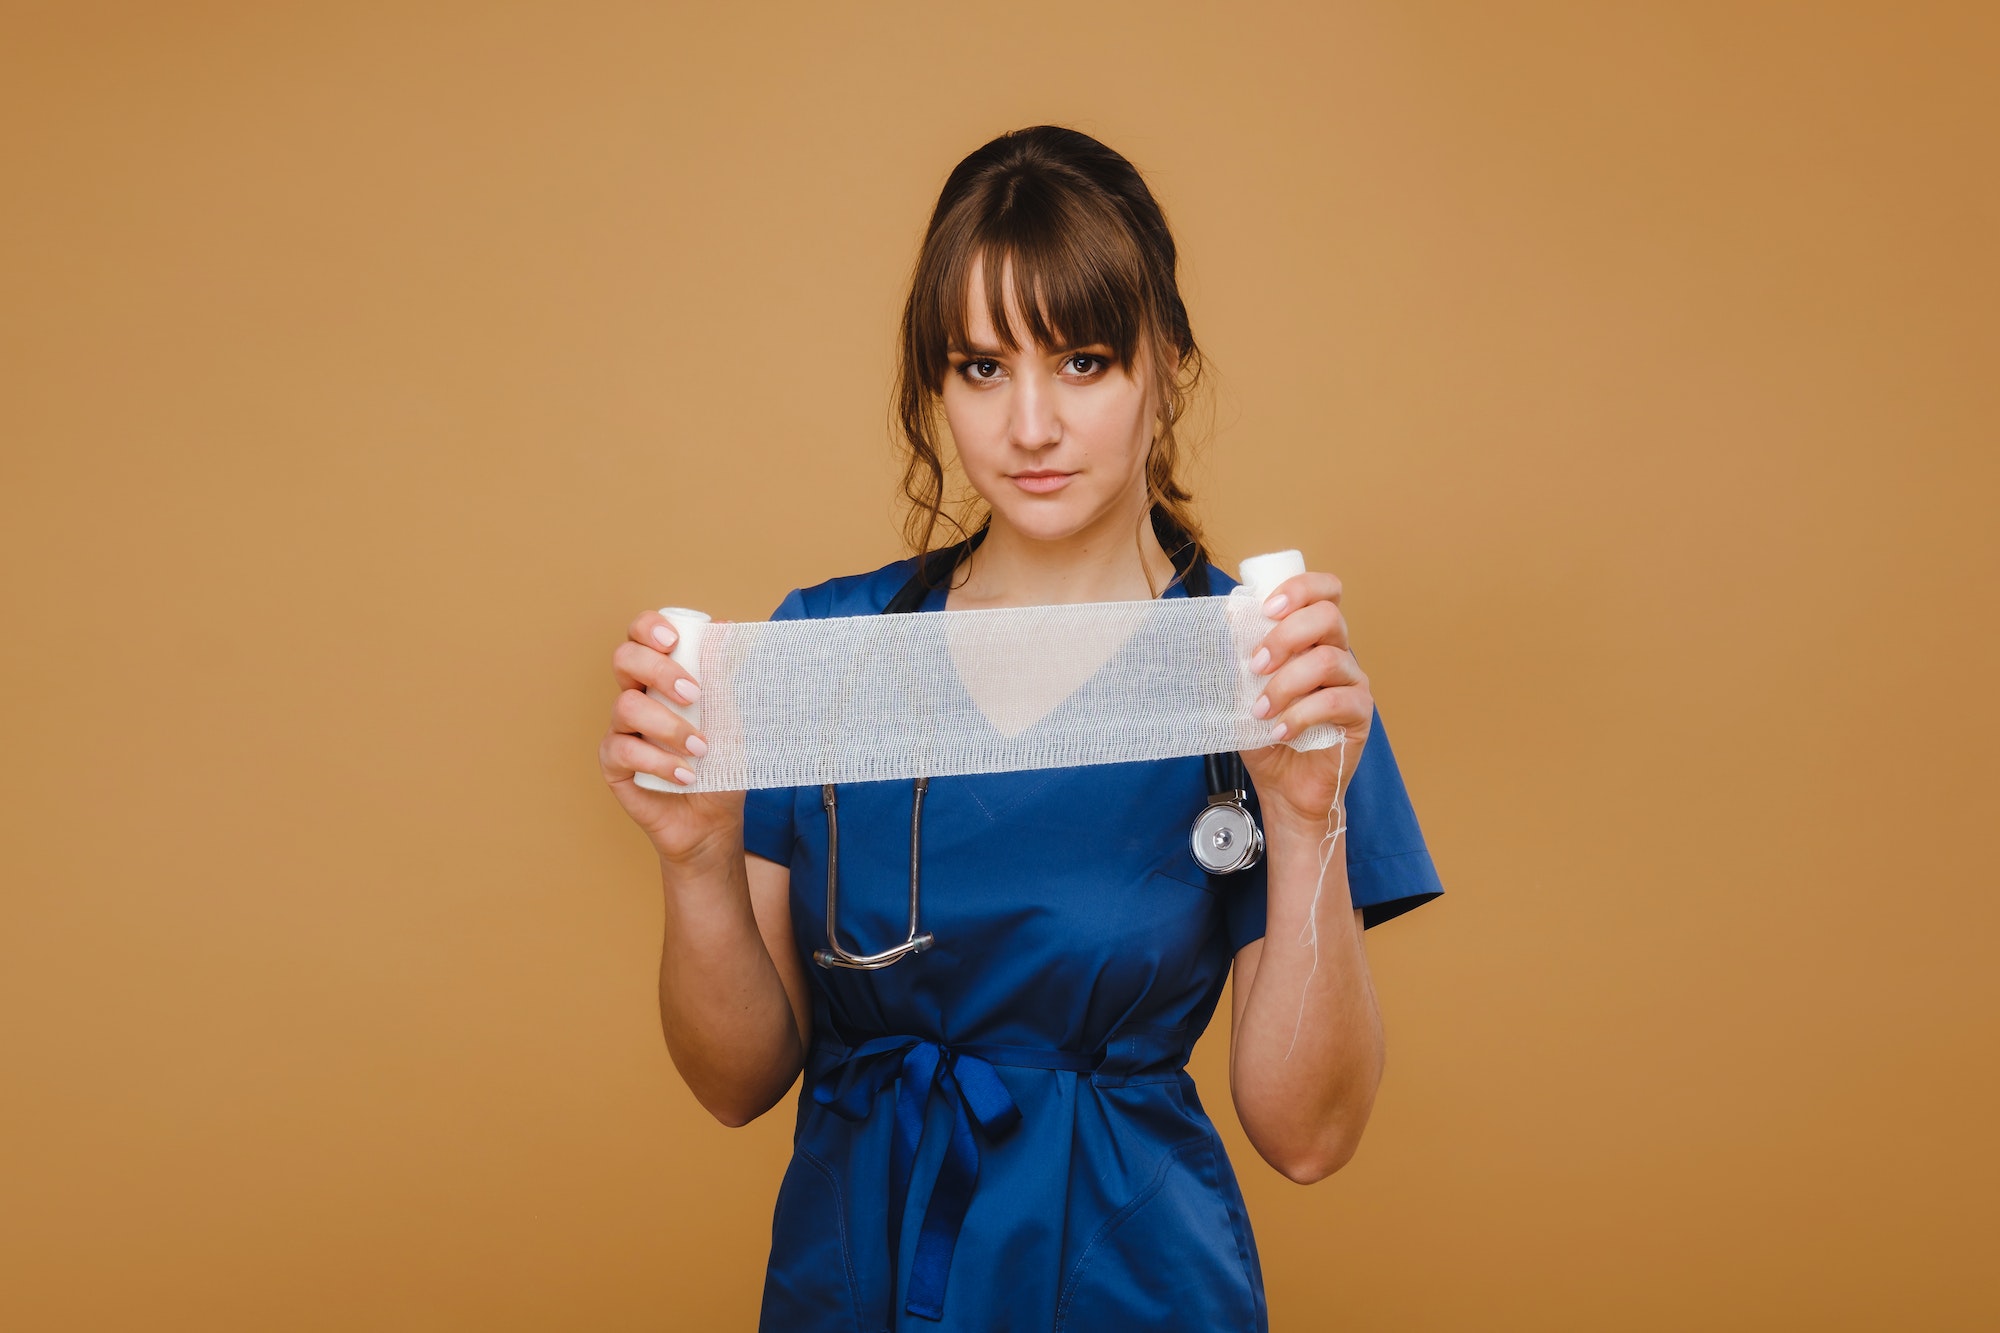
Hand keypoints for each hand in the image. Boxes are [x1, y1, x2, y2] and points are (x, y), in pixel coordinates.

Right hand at [600, 610, 745, 862]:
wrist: (714, 818)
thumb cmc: (722, 764)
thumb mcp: (734, 719)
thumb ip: (726, 678)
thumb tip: (725, 628)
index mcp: (662, 676)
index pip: (641, 635)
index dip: (648, 627)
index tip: (674, 641)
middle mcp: (637, 695)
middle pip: (624, 659)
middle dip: (660, 671)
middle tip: (694, 695)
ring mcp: (621, 729)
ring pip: (626, 706)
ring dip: (668, 726)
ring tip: (700, 749)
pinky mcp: (613, 762)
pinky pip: (623, 750)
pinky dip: (659, 761)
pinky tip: (684, 775)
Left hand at [1236, 571, 1371, 826]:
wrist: (1282, 785)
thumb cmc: (1264, 733)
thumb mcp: (1241, 690)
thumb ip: (1239, 655)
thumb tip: (1227, 617)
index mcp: (1312, 637)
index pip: (1325, 591)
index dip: (1299, 588)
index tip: (1266, 609)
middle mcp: (1337, 652)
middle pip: (1328, 616)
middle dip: (1285, 635)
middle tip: (1256, 665)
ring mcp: (1353, 682)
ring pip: (1327, 660)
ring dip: (1286, 683)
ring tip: (1261, 711)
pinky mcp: (1360, 714)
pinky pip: (1336, 701)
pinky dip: (1301, 714)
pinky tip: (1280, 730)